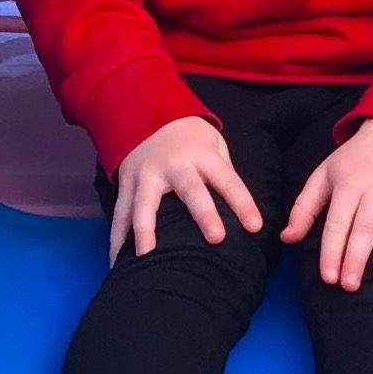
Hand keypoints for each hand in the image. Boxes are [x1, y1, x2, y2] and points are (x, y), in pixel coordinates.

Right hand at [110, 116, 263, 262]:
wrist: (146, 111)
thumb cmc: (189, 137)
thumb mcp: (214, 144)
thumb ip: (223, 174)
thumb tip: (240, 211)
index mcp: (202, 155)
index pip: (227, 180)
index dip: (242, 203)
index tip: (255, 227)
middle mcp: (174, 165)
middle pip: (191, 190)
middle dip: (204, 213)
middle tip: (216, 239)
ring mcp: (145, 175)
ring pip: (145, 204)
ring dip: (145, 231)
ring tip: (146, 258)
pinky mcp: (125, 184)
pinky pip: (119, 214)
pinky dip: (116, 239)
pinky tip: (117, 263)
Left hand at [281, 119, 372, 289]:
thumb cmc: (354, 161)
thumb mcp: (324, 176)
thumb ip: (304, 208)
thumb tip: (286, 239)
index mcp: (349, 182)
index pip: (338, 223)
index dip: (332, 252)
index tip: (329, 278)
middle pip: (366, 227)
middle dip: (357, 258)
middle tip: (350, 286)